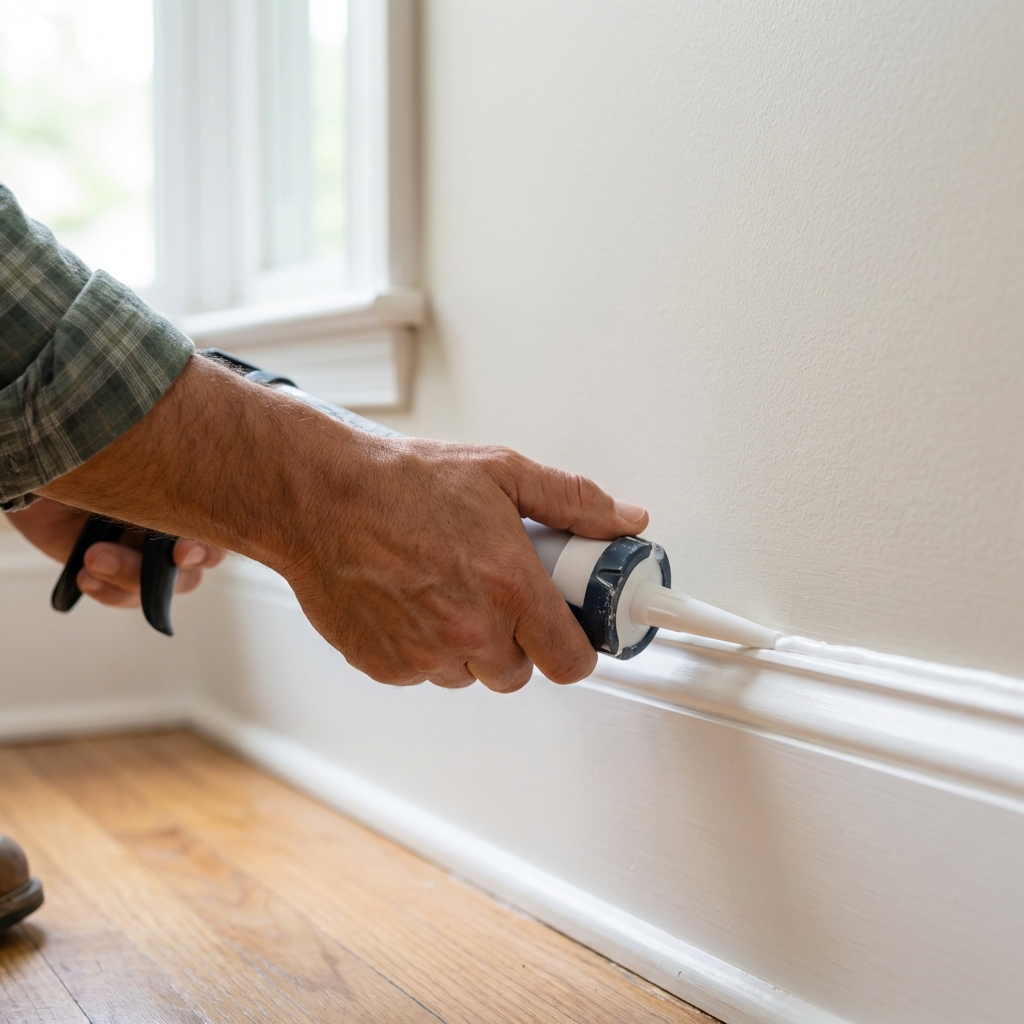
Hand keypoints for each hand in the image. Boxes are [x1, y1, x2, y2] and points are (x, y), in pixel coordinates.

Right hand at [36, 356, 646, 690]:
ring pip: (469, 674)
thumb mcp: (502, 472)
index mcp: (510, 586)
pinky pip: (423, 672)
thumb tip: (626, 519)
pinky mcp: (385, 666)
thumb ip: (573, 502)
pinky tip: (410, 600)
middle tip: (497, 595)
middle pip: (519, 672)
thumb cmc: (402, 481)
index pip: (572, 661)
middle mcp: (471, 629)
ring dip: (468, 646)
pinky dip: (424, 647)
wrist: (319, 495)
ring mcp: (425, 654)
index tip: (569, 632)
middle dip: (516, 640)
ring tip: (447, 590)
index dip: (575, 648)